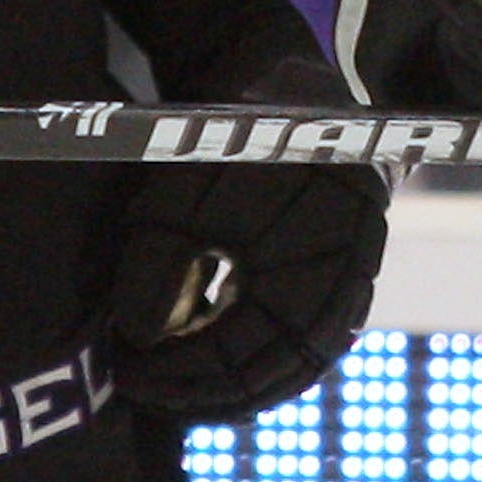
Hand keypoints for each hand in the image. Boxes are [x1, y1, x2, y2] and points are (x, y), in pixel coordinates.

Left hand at [110, 59, 388, 420]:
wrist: (275, 90)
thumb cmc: (219, 141)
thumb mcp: (174, 199)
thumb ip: (154, 270)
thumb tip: (139, 342)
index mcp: (305, 247)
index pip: (238, 351)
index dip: (176, 375)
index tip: (127, 377)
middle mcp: (343, 270)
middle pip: (272, 371)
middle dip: (202, 391)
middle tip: (144, 391)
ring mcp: (354, 275)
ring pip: (298, 365)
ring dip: (236, 388)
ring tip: (176, 391)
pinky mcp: (350, 275)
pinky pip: (314, 345)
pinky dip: (268, 366)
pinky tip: (221, 369)